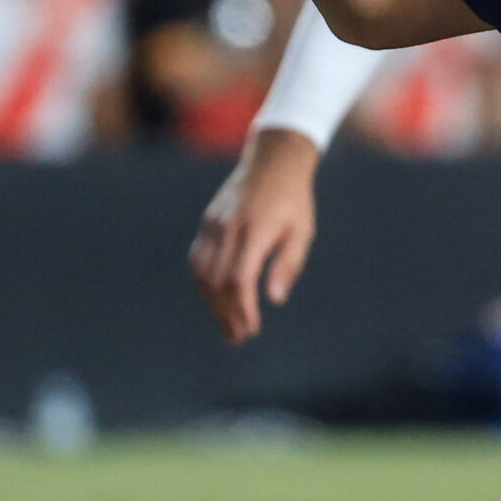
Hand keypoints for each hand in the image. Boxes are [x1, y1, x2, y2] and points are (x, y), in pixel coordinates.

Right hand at [190, 127, 320, 343]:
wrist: (273, 161)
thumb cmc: (294, 201)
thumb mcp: (302, 232)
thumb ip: (288, 265)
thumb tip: (274, 300)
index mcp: (254, 232)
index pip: (240, 280)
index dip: (243, 309)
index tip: (252, 329)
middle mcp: (228, 229)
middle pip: (218, 283)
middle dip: (226, 315)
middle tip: (238, 338)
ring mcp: (213, 225)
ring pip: (202, 274)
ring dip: (212, 304)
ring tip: (226, 326)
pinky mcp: (207, 223)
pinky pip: (198, 259)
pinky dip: (203, 283)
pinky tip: (214, 299)